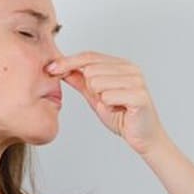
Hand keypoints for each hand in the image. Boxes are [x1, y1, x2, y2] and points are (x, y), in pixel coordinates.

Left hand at [48, 51, 172, 155]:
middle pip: (91, 69)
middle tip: (105, 101)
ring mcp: (136, 81)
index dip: (68, 61)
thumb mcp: (95, 96)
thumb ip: (80, 81)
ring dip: (101, 99)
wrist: (143, 137)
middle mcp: (130, 68)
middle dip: (91, 89)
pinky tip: (120, 111)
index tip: (50, 68)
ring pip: (97, 82)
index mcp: (121, 65)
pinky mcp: (139, 95)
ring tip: (114, 106)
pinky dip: (109, 107)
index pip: (89, 56)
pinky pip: (108, 96)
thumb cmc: (122, 116)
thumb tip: (60, 68)